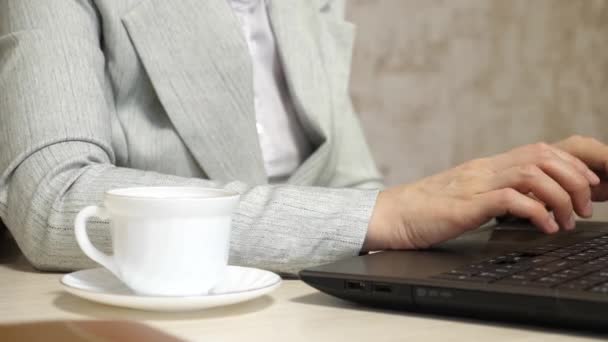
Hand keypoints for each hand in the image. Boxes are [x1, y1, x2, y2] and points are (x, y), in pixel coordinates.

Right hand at [363, 139, 604, 250]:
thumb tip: (527, 202)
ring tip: (568, 219)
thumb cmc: (424, 211)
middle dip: (575, 177)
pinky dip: (538, 213)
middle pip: (543, 155)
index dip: (571, 163)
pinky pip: (512, 200)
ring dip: (561, 196)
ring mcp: (474, 185)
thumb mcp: (464, 196)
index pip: (538, 150)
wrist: (390, 215)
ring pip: (533, 174)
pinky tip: (545, 228)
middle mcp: (483, 169)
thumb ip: (492, 193)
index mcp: (485, 167)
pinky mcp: (466, 205)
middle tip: (584, 205)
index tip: (586, 184)